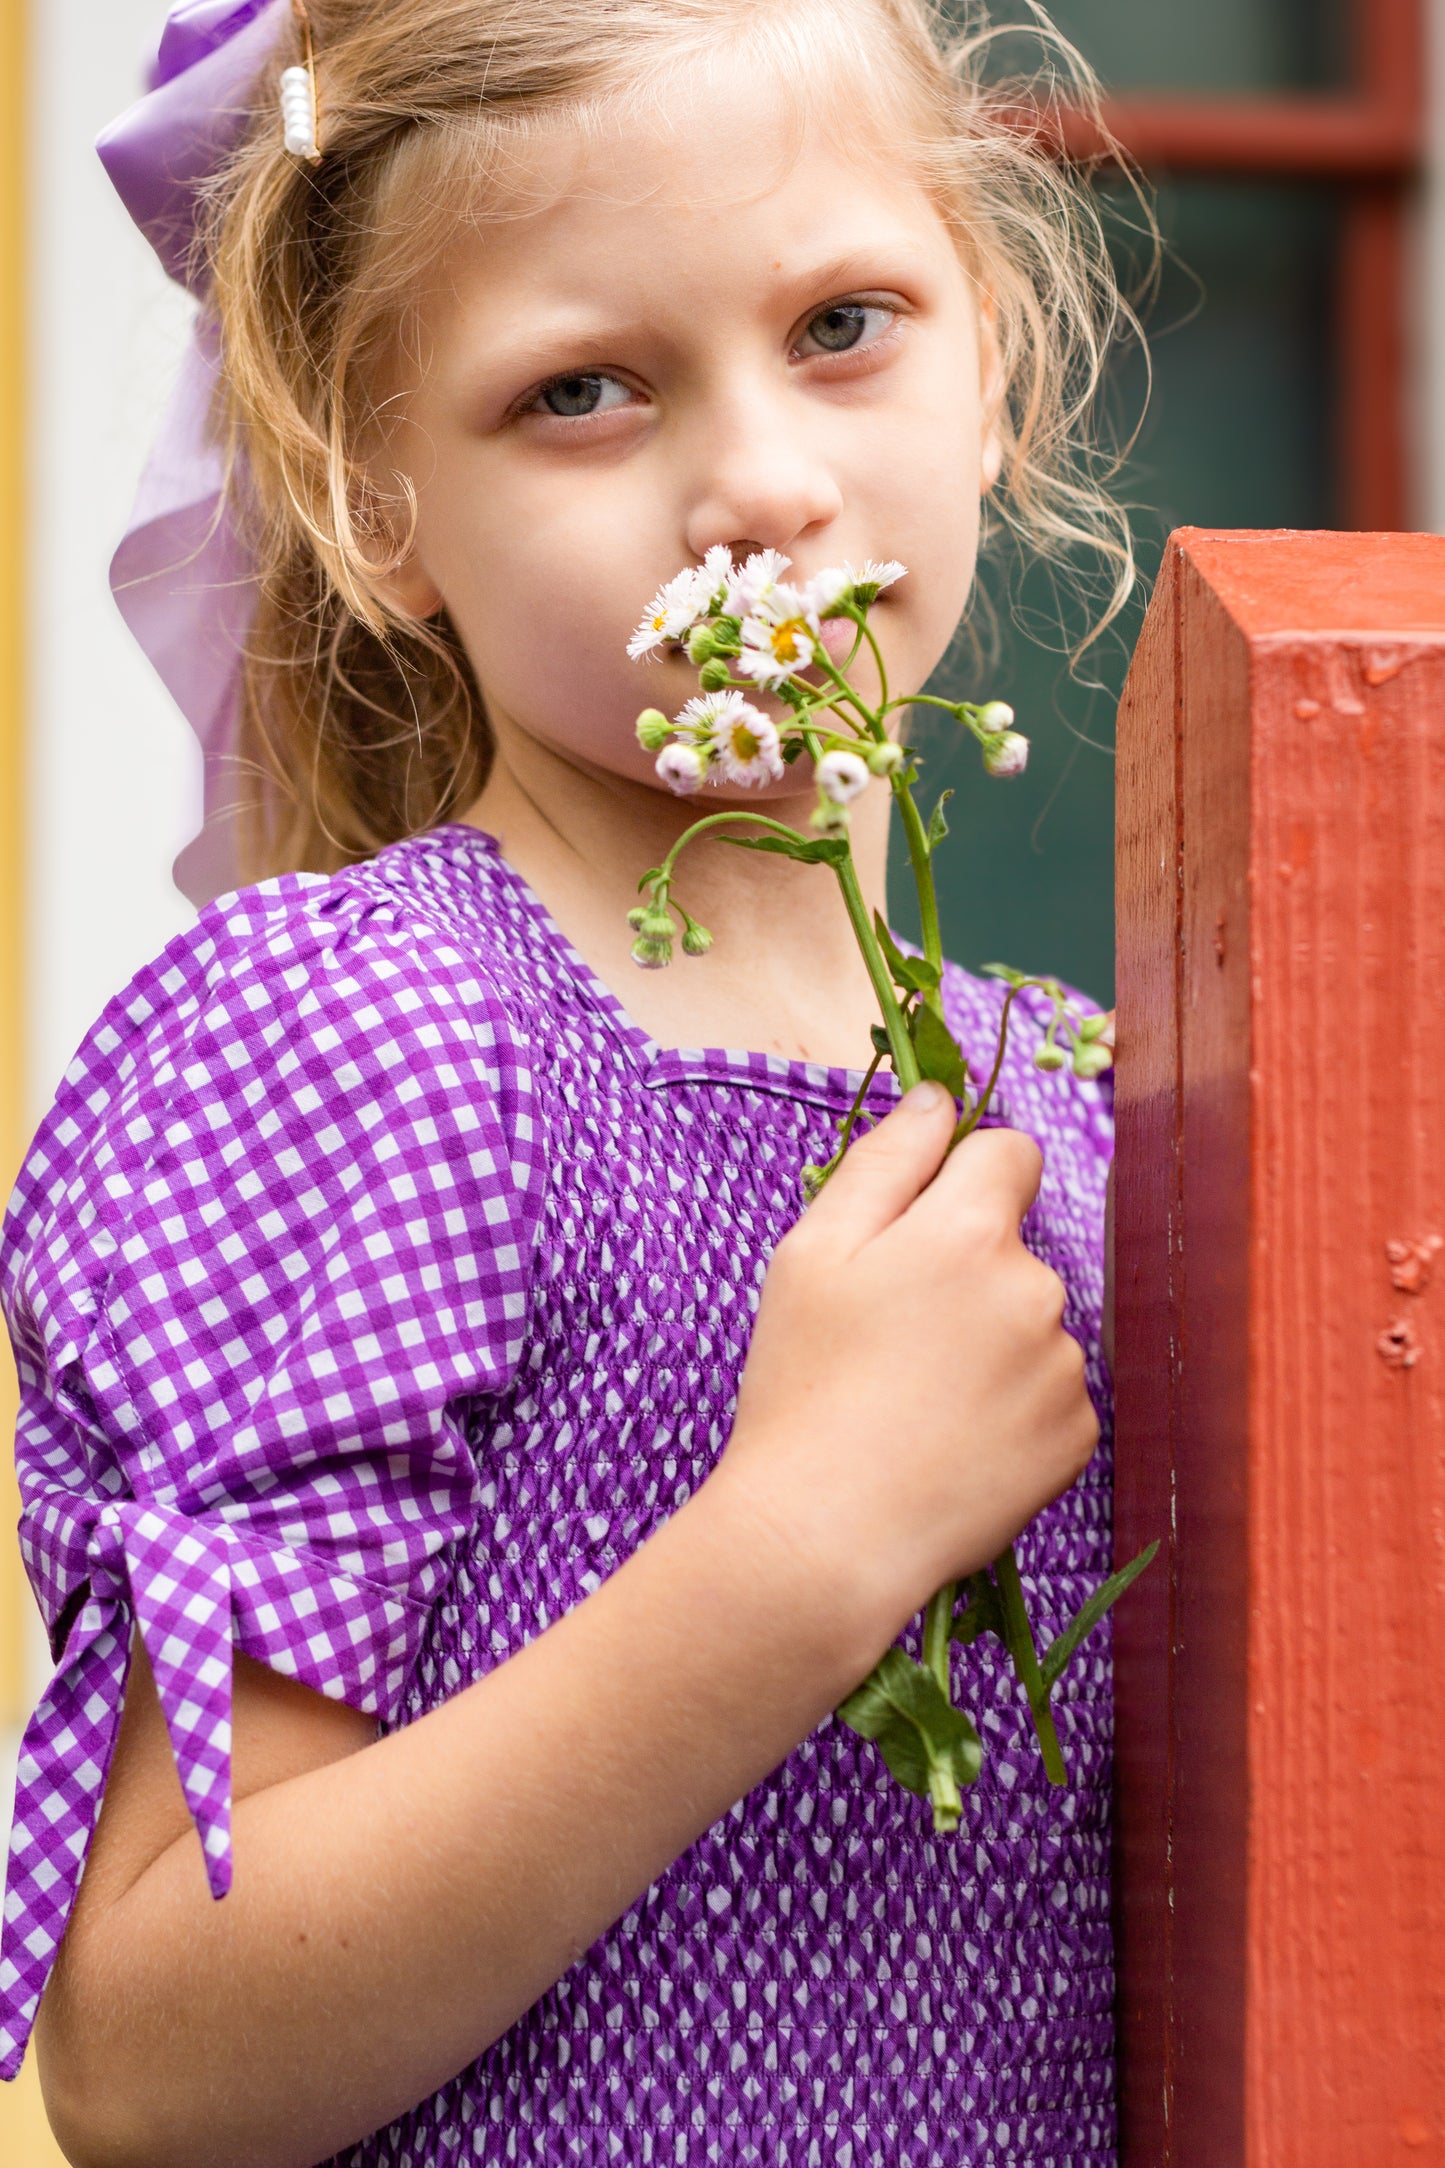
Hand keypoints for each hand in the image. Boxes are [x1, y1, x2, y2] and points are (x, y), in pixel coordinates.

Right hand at [714, 1079, 1098, 1645]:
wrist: (827, 1536)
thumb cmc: (803, 1387)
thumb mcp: (812, 1255)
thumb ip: (884, 1161)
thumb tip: (938, 1099)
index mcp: (968, 1232)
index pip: (1008, 1152)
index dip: (961, 1180)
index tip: (915, 1233)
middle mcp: (1037, 1289)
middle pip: (1015, 1246)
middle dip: (966, 1271)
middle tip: (892, 1339)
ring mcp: (1064, 1367)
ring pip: (1032, 1322)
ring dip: (990, 1343)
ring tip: (915, 1403)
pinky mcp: (1077, 1437)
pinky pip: (1051, 1394)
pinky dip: (1011, 1410)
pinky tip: (950, 1443)